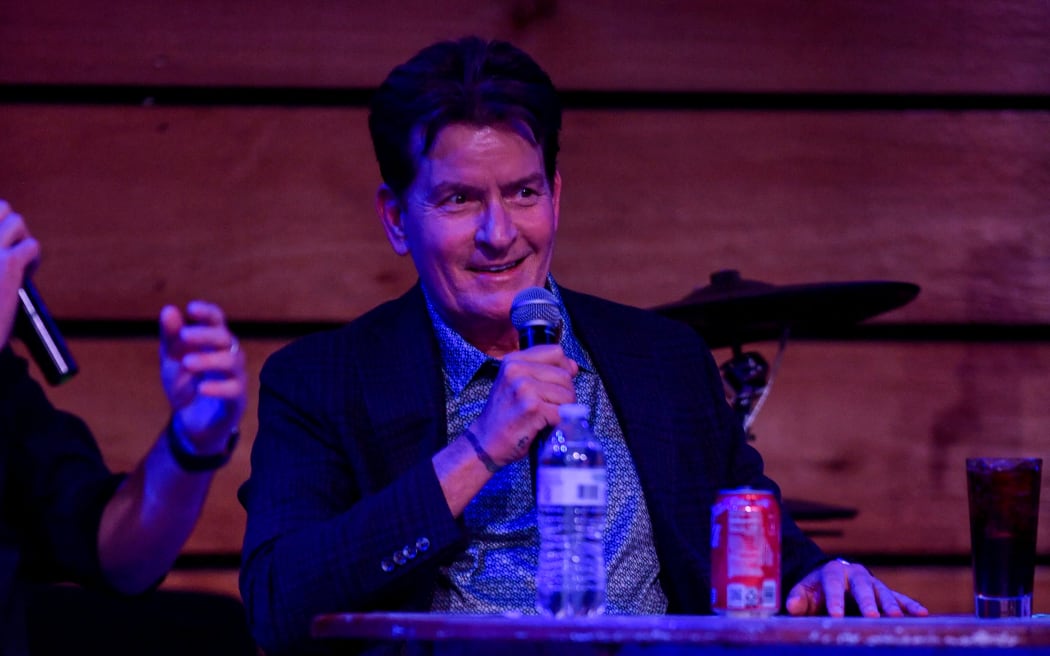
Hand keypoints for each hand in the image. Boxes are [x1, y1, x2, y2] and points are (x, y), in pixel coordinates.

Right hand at [0, 201, 40, 347]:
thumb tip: (5, 241)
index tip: (3, 243)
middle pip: (1, 206)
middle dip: (9, 224)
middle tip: (8, 248)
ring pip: (17, 221)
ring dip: (21, 239)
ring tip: (16, 262)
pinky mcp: (6, 264)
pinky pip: (32, 246)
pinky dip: (34, 259)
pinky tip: (24, 277)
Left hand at [159, 300, 245, 452]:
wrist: (188, 424)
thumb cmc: (185, 386)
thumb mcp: (172, 361)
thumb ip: (171, 337)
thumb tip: (168, 309)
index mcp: (213, 343)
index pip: (217, 321)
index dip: (208, 313)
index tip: (191, 309)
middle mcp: (229, 356)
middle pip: (226, 338)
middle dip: (206, 334)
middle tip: (184, 336)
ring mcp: (235, 377)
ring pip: (233, 360)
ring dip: (209, 359)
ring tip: (187, 363)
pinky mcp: (236, 400)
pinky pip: (234, 389)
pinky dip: (218, 387)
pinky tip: (200, 388)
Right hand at [470, 344, 577, 465]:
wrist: (485, 442)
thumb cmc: (505, 415)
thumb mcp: (517, 384)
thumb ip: (543, 371)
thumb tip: (573, 367)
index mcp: (513, 360)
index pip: (556, 352)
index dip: (564, 369)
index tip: (558, 385)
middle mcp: (517, 370)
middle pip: (564, 376)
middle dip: (566, 395)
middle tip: (551, 408)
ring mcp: (524, 388)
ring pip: (567, 395)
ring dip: (564, 411)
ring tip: (547, 418)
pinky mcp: (532, 408)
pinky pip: (562, 413)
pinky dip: (559, 424)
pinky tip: (545, 427)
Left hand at [786, 558, 928, 617]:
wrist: (832, 577)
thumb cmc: (816, 588)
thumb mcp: (804, 590)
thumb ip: (797, 598)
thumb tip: (791, 606)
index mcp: (833, 572)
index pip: (833, 585)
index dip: (834, 600)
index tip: (836, 615)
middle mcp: (856, 575)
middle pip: (862, 588)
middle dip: (867, 602)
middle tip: (871, 616)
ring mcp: (873, 582)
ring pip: (883, 592)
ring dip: (891, 605)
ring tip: (897, 618)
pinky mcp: (885, 591)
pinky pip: (900, 598)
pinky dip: (910, 605)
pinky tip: (922, 614)